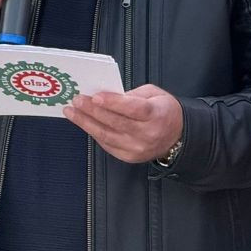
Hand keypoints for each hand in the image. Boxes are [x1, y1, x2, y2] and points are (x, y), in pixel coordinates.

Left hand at [63, 84, 182, 163]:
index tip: (95, 96)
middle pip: (115, 122)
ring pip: (107, 135)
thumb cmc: (164, 111)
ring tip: (72, 112)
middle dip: (92, 111)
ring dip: (86, 123)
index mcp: (156, 114)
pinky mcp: (129, 157)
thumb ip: (131, 94)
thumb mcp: (154, 94)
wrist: (178, 136)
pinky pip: (107, 144)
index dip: (113, 103)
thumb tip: (105, 94)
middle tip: (77, 100)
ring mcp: (137, 148)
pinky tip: (84, 123)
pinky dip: (94, 132)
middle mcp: (147, 134)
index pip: (132, 109)